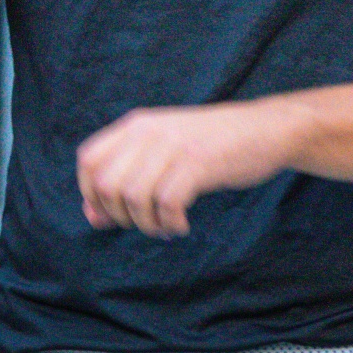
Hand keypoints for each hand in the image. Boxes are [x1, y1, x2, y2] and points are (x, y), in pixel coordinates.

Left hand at [76, 100, 303, 236]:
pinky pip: (167, 204)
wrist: (264, 129)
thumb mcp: (163, 153)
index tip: (113, 213)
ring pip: (134, 197)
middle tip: (144, 222)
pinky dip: (170, 223)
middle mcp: (148, 132)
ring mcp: (173, 146)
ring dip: (146, 224)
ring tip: (165, 227)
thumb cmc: (210, 147)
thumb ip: (127, 178)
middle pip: (105, 184)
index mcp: (136, 125)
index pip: (88, 160)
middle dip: (118, 215)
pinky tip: (182, 224)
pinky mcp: (198, 163)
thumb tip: (93, 219)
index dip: (91, 193)